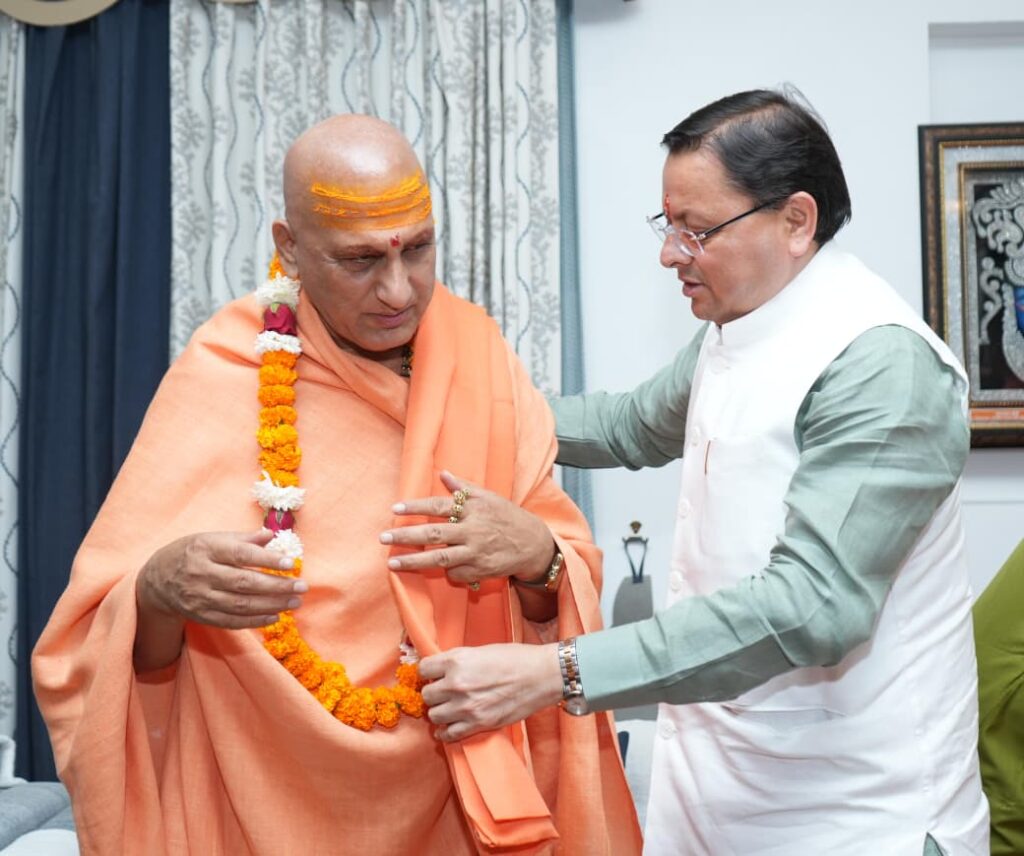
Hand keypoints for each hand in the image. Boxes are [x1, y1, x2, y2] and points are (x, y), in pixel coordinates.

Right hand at [138, 528, 307, 628]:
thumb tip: (272, 535)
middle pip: (243, 583)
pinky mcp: (201, 616)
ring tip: (295, 602)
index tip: (291, 563)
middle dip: (276, 586)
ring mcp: (200, 598)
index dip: (267, 560)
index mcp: (206, 549)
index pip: (241, 555)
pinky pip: (231, 621)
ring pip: (240, 605)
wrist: (156, 580)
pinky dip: (255, 621)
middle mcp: (202, 574)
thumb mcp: (212, 538)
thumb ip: (243, 538)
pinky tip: (275, 616)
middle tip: (302, 587)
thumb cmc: (192, 553)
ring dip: (271, 605)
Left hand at [380, 470, 553, 587]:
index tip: (395, 508)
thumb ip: (464, 488)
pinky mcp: (480, 571)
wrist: (534, 544)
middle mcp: (472, 530)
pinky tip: (440, 568)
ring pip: (439, 558)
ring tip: (392, 563)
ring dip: (413, 561)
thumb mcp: (490, 497)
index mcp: (473, 509)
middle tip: (383, 538)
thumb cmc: (509, 517)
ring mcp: (475, 552)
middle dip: (406, 536)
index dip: (416, 506)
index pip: (439, 506)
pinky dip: (446, 571)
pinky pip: (455, 573)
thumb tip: (443, 474)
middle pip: (434, 533)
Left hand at [418, 643, 563, 741]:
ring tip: (451, 708)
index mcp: (457, 661)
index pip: (424, 669)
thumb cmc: (516, 658)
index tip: (435, 674)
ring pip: (434, 715)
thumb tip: (441, 670)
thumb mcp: (481, 651)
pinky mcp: (478, 724)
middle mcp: (457, 684)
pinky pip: (448, 734)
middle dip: (435, 693)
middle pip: (427, 695)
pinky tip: (453, 725)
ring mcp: (466, 707)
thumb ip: (458, 661)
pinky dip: (447, 732)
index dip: (430, 671)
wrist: (542, 676)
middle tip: (445, 692)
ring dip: (440, 712)